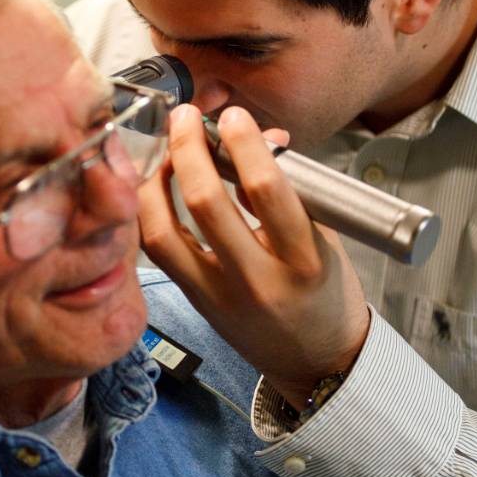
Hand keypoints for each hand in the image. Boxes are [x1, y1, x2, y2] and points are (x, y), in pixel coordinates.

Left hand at [137, 104, 369, 408]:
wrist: (316, 360)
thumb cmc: (326, 292)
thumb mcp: (325, 240)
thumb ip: (293, 189)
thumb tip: (263, 136)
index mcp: (303, 260)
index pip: (267, 190)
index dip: (245, 143)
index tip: (234, 117)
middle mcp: (257, 280)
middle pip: (205, 203)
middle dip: (189, 149)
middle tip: (186, 117)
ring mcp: (219, 295)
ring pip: (165, 232)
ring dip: (156, 181)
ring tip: (166, 151)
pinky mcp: (195, 303)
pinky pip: (159, 252)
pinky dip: (150, 213)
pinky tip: (157, 187)